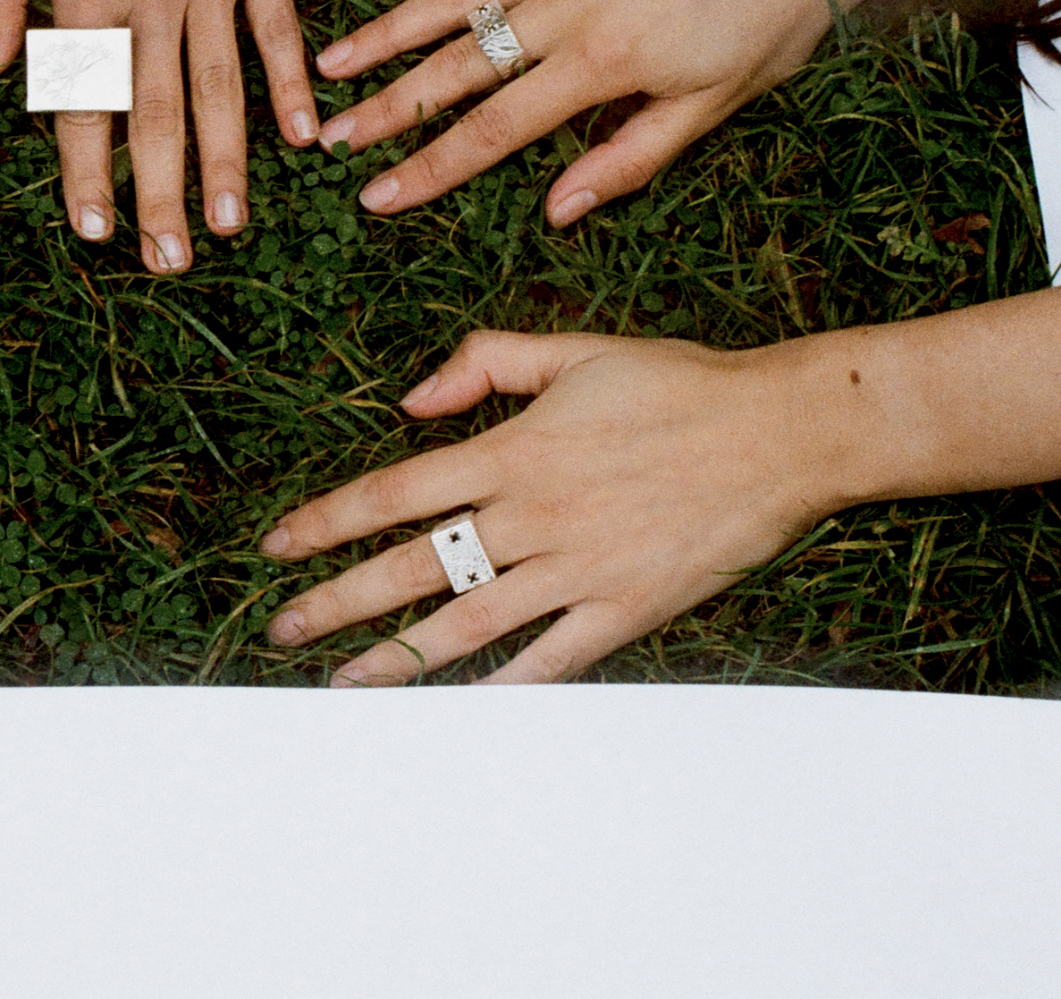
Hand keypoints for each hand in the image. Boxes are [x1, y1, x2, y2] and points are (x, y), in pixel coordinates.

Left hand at [0, 0, 313, 272]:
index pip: (85, 103)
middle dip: (162, 196)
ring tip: (227, 226)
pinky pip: (278, 30)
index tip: (94, 231)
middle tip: (168, 260)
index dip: (88, 173)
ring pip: (221, 88)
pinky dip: (292, 85)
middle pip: (159, 115)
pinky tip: (303, 140)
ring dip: (225, 163)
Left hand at [257, 329, 850, 684]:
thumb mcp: (576, 350)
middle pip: (412, 569)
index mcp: (513, 450)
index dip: (325, 523)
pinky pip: (550, 662)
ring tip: (343, 686)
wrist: (782, 431)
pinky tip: (457, 710)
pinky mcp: (626, 610)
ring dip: (397, 660)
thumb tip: (410, 400)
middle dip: (336, 603)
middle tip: (282, 631)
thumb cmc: (680, 384)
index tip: (277, 548)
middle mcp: (533, 516)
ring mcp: (577, 570)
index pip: (392, 492)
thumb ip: (485, 361)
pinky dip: (501, 690)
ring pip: (466, 626)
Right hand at [312, 0, 838, 228]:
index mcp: (603, 63)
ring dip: (385, 31)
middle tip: (328, 138)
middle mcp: (569, 4)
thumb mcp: (710, 108)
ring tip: (328, 63)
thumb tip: (555, 212)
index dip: (429, 167)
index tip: (376, 195)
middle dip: (386, 106)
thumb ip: (628, 159)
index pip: (495, 130)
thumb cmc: (767, 24)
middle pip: (456, 65)